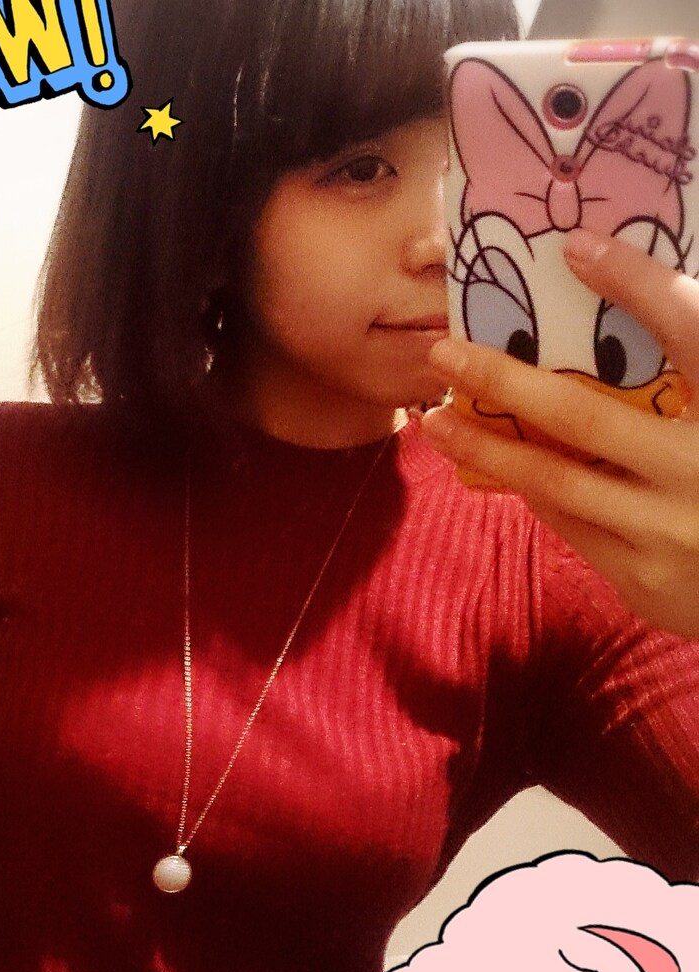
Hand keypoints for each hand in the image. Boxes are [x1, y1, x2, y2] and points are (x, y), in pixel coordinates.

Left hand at [420, 229, 698, 638]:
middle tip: (446, 352)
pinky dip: (534, 488)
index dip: (637, 284)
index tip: (578, 248)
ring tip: (439, 421)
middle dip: (506, 381)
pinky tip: (497, 463)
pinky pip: (570, 523)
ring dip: (489, 449)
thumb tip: (616, 293)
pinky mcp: (642, 581)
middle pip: (586, 418)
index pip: (691, 329)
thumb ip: (690, 368)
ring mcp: (668, 533)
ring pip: (557, 482)